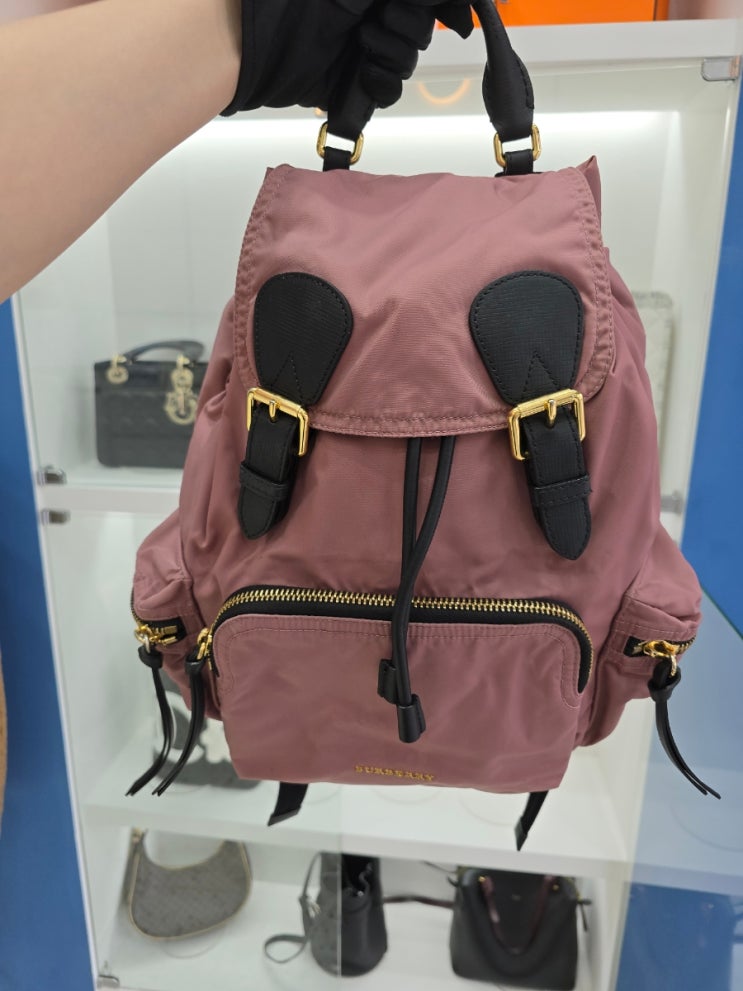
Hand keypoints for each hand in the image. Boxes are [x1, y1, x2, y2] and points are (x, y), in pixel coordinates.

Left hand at [222, 0, 472, 115]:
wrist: (254, 39)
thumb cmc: (292, 1)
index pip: (428, 2)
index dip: (445, 7)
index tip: (451, 14)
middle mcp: (370, 11)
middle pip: (422, 26)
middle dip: (408, 24)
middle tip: (381, 19)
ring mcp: (361, 46)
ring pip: (408, 59)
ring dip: (393, 53)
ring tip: (365, 44)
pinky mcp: (351, 83)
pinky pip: (388, 90)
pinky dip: (382, 82)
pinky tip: (365, 70)